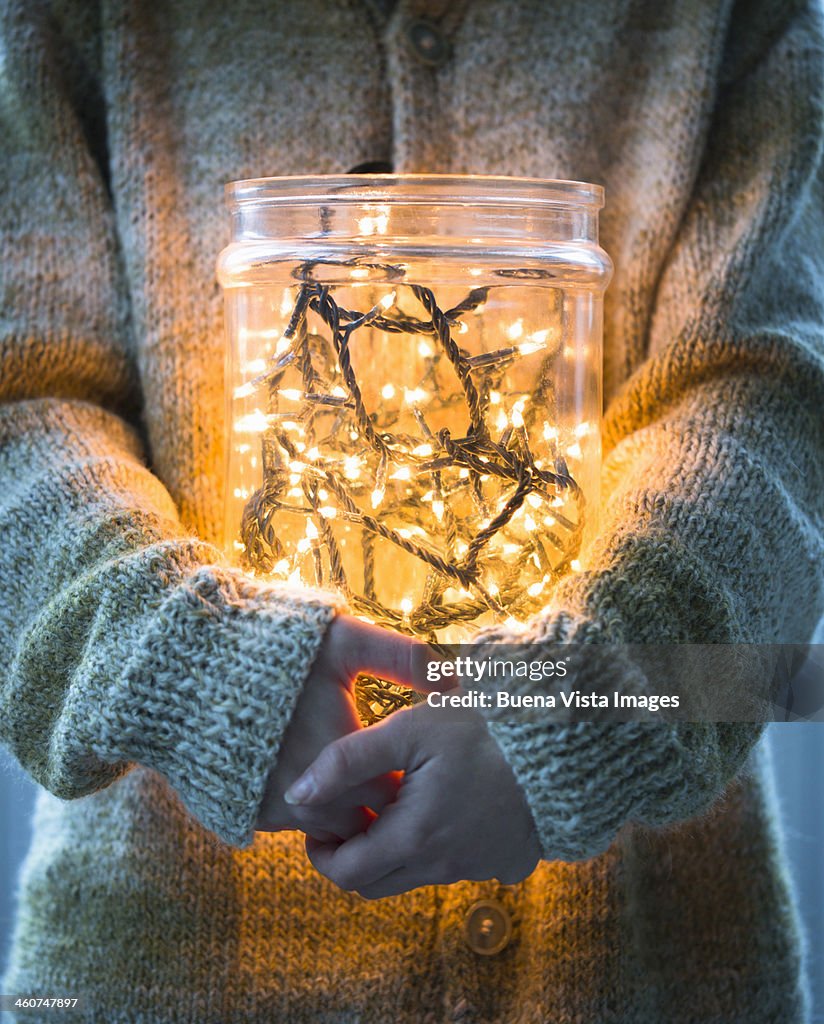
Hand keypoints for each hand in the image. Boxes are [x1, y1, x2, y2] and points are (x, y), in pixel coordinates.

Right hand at [254, 614, 429, 844]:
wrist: (188, 671)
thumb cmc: (273, 649)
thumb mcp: (341, 640)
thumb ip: (400, 657)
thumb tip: (450, 675)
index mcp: (347, 756)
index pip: (396, 793)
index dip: (404, 777)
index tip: (408, 759)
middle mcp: (317, 796)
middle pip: (367, 819)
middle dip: (378, 802)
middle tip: (383, 771)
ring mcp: (279, 810)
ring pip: (331, 829)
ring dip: (344, 810)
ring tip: (349, 774)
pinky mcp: (250, 814)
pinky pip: (295, 825)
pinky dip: (309, 809)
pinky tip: (308, 773)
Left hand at [283, 696, 541, 897]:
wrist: (564, 745)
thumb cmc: (485, 730)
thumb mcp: (410, 730)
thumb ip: (348, 761)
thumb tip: (296, 794)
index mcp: (414, 838)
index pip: (345, 875)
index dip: (320, 853)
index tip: (318, 822)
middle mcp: (443, 866)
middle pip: (375, 884)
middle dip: (351, 856)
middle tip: (349, 813)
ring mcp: (475, 868)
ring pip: (412, 875)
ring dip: (392, 848)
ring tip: (394, 796)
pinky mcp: (502, 861)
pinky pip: (452, 866)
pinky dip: (431, 845)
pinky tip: (438, 802)